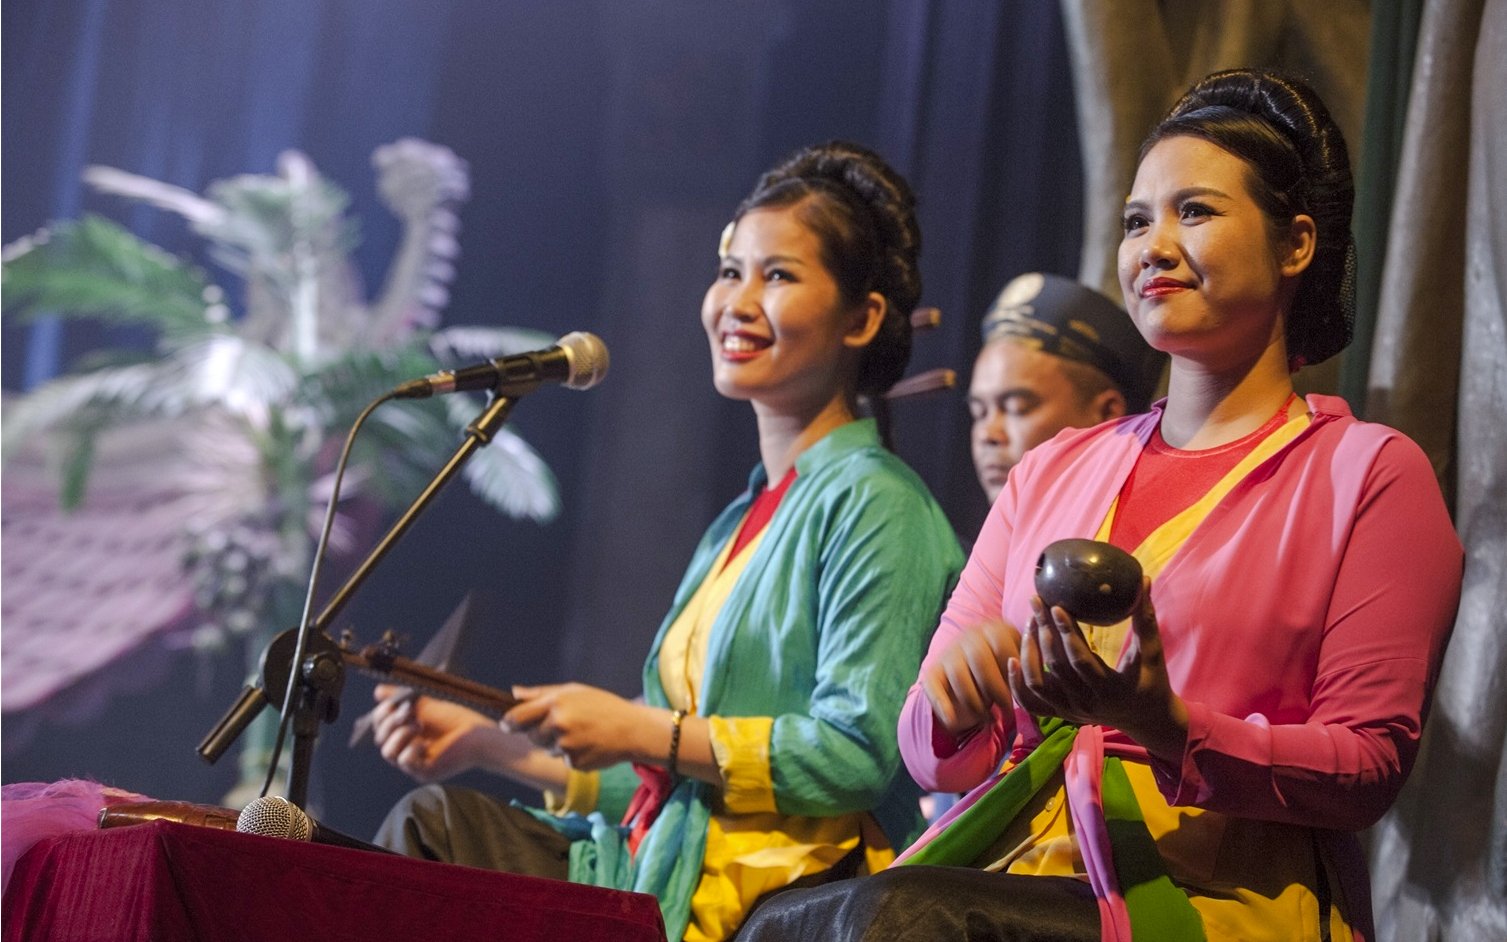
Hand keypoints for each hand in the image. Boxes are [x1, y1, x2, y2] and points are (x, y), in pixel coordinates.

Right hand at [371, 685, 500, 782]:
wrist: (480, 735)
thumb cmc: (457, 720)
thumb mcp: (426, 705)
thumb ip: (403, 698)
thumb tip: (377, 692)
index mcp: (405, 734)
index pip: (380, 727)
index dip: (381, 715)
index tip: (392, 703)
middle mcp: (406, 749)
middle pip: (380, 739)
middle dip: (390, 722)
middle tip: (408, 712)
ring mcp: (414, 763)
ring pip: (387, 752)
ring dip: (399, 735)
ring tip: (418, 725)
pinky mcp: (424, 772)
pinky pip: (404, 763)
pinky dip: (410, 750)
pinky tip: (424, 743)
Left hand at [503, 683, 656, 771]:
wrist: (632, 730)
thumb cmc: (602, 706)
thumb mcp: (574, 691)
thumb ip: (541, 693)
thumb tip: (514, 693)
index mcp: (556, 704)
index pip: (517, 717)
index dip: (508, 723)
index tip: (507, 725)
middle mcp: (558, 724)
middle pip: (530, 736)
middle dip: (539, 732)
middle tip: (562, 725)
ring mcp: (565, 746)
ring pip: (546, 749)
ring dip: (556, 744)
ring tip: (580, 733)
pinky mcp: (573, 763)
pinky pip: (562, 760)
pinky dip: (571, 755)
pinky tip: (588, 744)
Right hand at [918, 618, 1022, 736]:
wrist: (967, 673)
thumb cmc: (1004, 671)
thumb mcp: (1019, 661)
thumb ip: (1032, 663)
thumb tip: (1038, 675)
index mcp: (994, 630)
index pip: (1005, 648)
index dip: (1014, 675)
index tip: (1021, 693)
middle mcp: (968, 636)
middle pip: (980, 661)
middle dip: (996, 691)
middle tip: (1006, 711)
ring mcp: (948, 653)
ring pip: (959, 677)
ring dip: (975, 703)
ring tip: (986, 717)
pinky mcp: (931, 672)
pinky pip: (935, 689)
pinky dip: (944, 707)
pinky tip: (953, 722)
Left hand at [1007, 579, 1188, 759]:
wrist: (1145, 719)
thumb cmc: (1152, 683)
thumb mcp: (1153, 654)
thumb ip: (1146, 619)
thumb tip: (1143, 580)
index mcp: (1110, 689)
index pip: (1080, 659)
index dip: (1067, 632)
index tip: (1055, 606)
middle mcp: (1087, 704)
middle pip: (1056, 666)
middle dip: (1044, 631)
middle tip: (1036, 601)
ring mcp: (1071, 711)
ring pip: (1038, 683)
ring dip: (1029, 652)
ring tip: (1030, 622)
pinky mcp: (1061, 714)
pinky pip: (1031, 702)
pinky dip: (1018, 683)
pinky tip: (1011, 660)